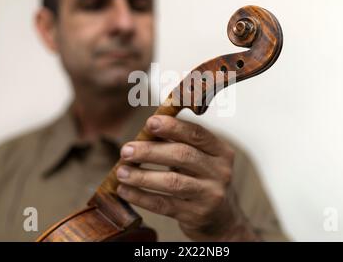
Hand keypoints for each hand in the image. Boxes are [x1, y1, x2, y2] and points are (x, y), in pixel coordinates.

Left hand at [116, 115, 259, 240]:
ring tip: (121, 172)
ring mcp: (210, 195)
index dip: (173, 127)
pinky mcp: (196, 215)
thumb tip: (148, 127)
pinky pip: (164, 204)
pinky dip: (141, 197)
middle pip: (183, 156)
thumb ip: (179, 142)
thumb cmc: (202, 179)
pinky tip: (124, 191)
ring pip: (172, 182)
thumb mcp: (199, 158)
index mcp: (221, 151)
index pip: (197, 134)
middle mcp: (220, 172)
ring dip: (142, 176)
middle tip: (126, 150)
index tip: (150, 122)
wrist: (220, 218)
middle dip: (151, 151)